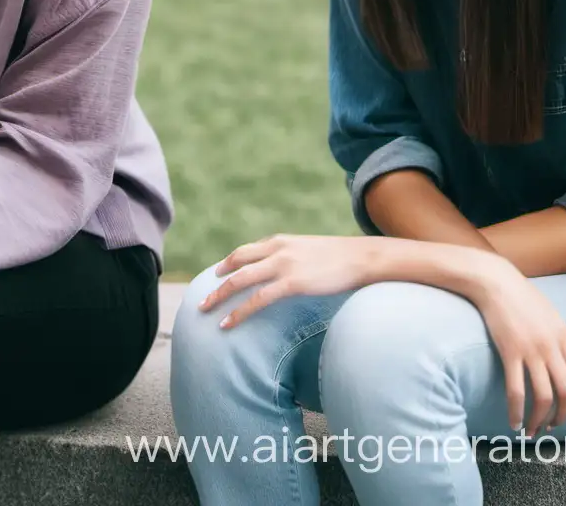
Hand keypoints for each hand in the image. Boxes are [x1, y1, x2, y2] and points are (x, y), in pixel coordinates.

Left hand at [199, 234, 382, 328]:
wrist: (362, 257)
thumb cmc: (340, 257)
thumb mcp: (309, 249)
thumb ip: (293, 256)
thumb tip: (286, 272)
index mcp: (280, 240)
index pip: (245, 251)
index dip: (228, 263)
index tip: (217, 274)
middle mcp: (276, 249)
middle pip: (236, 264)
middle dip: (217, 282)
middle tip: (204, 298)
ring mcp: (283, 265)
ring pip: (241, 281)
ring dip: (220, 296)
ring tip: (206, 311)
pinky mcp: (292, 283)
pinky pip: (258, 299)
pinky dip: (240, 312)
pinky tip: (228, 324)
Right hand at [471, 258, 565, 437]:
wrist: (493, 279)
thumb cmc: (516, 293)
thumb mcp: (545, 312)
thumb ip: (554, 334)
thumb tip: (556, 355)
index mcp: (563, 336)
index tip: (563, 410)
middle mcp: (551, 345)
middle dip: (561, 414)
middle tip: (550, 427)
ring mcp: (531, 349)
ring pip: (544, 395)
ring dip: (539, 419)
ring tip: (531, 431)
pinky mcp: (509, 351)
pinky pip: (516, 389)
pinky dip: (516, 410)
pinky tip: (513, 421)